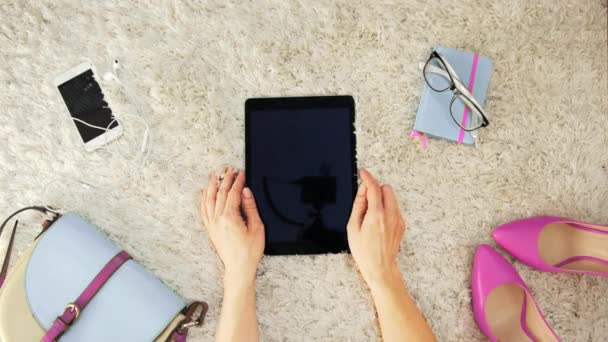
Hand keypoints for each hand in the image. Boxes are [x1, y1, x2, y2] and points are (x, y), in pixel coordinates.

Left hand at [200, 167, 264, 284]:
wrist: (238, 268)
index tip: (241, 172)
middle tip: (229, 169)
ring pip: (209, 199)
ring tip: (214, 174)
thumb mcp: (257, 227)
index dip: (237, 181)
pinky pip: (204, 210)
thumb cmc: (249, 251)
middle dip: (225, 179)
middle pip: (220, 193)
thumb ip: (250, 207)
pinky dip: (204, 198)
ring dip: (212, 185)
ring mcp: (212, 224)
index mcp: (230, 217)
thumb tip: (245, 192)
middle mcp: (218, 219)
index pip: (233, 193)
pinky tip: (205, 192)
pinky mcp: (210, 229)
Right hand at [347, 169, 405, 288]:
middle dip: (376, 190)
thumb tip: (362, 189)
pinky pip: (394, 208)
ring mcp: (398, 219)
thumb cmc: (364, 251)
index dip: (367, 177)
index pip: (374, 188)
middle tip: (365, 201)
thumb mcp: (353, 227)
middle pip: (386, 188)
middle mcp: (390, 215)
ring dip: (381, 199)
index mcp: (376, 215)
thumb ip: (358, 205)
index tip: (363, 172)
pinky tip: (377, 222)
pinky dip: (386, 208)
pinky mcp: (401, 224)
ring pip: (391, 197)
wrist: (380, 268)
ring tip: (370, 215)